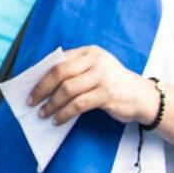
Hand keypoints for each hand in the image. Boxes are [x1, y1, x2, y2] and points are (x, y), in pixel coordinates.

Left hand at [28, 45, 159, 125]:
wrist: (144, 97)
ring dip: (52, 104)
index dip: (41, 74)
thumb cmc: (112, 84)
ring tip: (43, 113)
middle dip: (42, 88)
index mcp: (89, 52)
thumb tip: (42, 83)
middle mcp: (95, 61)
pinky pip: (79, 104)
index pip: (59, 61)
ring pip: (67, 90)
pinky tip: (58, 120)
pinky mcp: (107, 95)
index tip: (29, 87)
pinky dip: (65, 113)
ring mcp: (102, 77)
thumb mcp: (95, 70)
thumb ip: (74, 71)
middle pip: (60, 73)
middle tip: (31, 101)